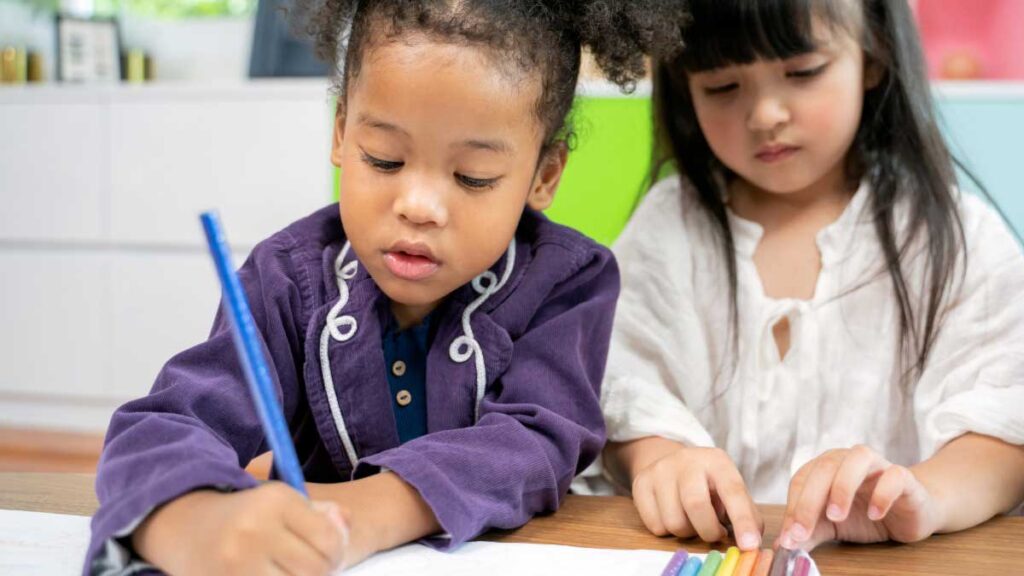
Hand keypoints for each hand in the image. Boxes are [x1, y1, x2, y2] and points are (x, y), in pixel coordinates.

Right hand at [133, 482, 349, 575]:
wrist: (185, 524)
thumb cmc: (248, 513)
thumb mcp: (283, 500)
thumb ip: (323, 511)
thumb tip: (344, 525)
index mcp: (276, 501)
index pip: (329, 539)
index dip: (336, 552)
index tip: (328, 554)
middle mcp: (255, 529)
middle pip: (314, 569)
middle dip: (320, 572)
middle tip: (310, 568)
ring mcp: (236, 562)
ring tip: (288, 572)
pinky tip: (272, 575)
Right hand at [631, 446, 762, 549]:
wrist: (670, 461)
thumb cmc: (708, 482)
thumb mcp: (729, 488)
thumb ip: (745, 513)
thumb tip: (751, 541)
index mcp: (716, 461)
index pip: (732, 491)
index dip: (742, 521)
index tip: (749, 545)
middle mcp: (686, 460)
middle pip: (696, 505)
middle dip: (708, 531)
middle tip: (715, 534)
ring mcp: (660, 471)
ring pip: (674, 522)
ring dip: (687, 533)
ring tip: (692, 521)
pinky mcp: (640, 484)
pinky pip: (655, 526)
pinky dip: (668, 531)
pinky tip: (674, 516)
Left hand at [778, 445, 942, 549]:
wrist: (909, 513)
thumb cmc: (866, 514)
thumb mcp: (832, 526)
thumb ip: (810, 532)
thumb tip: (783, 544)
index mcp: (825, 467)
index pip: (801, 480)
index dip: (793, 508)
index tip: (789, 537)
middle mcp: (848, 459)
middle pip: (824, 468)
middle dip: (809, 500)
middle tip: (803, 531)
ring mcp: (877, 465)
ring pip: (858, 458)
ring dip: (842, 487)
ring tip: (835, 516)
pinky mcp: (904, 477)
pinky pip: (894, 475)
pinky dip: (882, 494)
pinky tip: (875, 515)